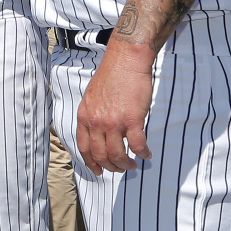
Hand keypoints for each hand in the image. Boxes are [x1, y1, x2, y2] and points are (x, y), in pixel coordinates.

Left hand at [75, 52, 152, 173]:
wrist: (126, 60)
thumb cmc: (112, 76)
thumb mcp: (92, 97)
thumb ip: (92, 116)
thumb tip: (98, 132)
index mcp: (84, 116)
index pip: (84, 147)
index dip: (91, 163)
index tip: (98, 170)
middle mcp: (95, 121)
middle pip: (100, 155)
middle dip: (111, 167)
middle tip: (120, 169)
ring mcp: (113, 121)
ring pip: (117, 154)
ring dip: (126, 164)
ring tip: (133, 165)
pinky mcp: (131, 119)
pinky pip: (137, 145)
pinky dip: (143, 153)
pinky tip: (147, 154)